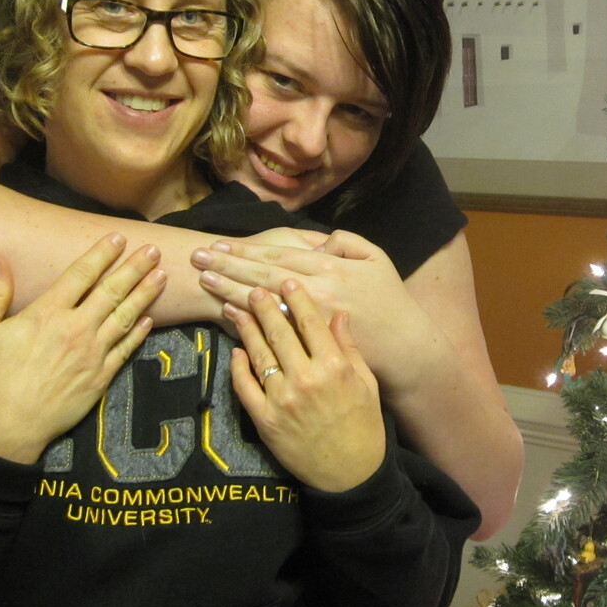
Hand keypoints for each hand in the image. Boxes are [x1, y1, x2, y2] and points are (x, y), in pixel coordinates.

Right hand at [0, 234, 164, 463]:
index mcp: (46, 315)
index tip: (118, 237)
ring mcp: (92, 355)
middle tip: (154, 249)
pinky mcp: (100, 378)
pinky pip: (125, 349)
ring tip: (163, 276)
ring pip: (125, 316)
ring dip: (145, 294)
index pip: (80, 275)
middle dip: (135, 267)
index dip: (101, 254)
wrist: (7, 429)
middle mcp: (75, 330)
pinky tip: (149, 318)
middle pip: (112, 291)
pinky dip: (139, 332)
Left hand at [194, 230, 430, 393]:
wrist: (406, 355)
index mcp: (332, 277)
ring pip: (260, 312)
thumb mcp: (378, 260)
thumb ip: (348, 242)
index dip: (248, 252)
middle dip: (229, 268)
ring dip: (231, 295)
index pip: (280, 261)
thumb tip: (317, 240)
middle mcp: (316, 304)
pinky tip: (227, 318)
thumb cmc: (391, 304)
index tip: (222, 246)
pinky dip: (245, 335)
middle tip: (200, 257)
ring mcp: (308, 338)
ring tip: (206, 281)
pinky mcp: (304, 365)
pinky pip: (268, 351)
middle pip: (263, 282)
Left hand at [226, 280, 384, 492]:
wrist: (350, 475)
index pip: (310, 322)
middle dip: (264, 305)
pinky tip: (236, 350)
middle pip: (279, 331)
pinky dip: (238, 365)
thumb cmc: (364, 426)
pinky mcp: (264, 419)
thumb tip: (338, 314)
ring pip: (259, 353)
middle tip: (253, 288)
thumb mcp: (366, 383)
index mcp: (334, 367)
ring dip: (246, 328)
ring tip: (236, 308)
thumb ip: (349, 347)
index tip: (285, 281)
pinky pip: (245, 386)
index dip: (295, 298)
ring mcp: (282, 399)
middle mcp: (306, 378)